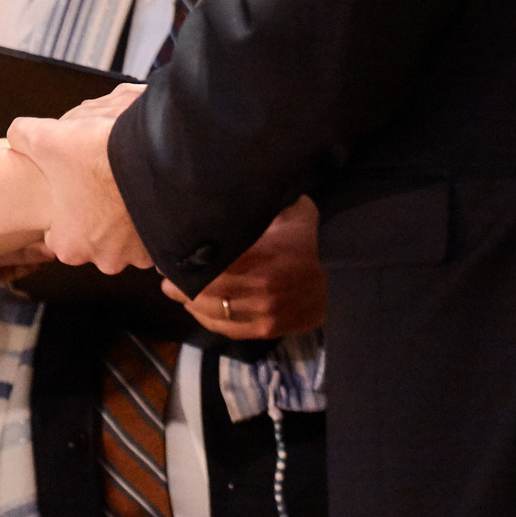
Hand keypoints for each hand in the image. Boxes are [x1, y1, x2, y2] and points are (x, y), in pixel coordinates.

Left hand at [8, 85, 152, 272]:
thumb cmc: (98, 153)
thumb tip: (17, 134)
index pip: (57, 234)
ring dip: (128, 215)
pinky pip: (157, 233)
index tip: (70, 187)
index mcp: (69, 244)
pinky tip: (150, 189)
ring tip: (128, 181)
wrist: (158, 154)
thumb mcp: (47, 137)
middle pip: (94, 237)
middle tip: (101, 180)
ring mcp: (140, 255)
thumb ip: (23, 137)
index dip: (62, 208)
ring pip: (128, 236)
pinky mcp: (168, 244)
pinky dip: (154, 215)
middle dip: (98, 214)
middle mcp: (104, 259)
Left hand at [164, 197, 324, 340]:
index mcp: (262, 258)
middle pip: (206, 291)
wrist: (350, 278)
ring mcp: (264, 314)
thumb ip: (263, 205)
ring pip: (214, 313)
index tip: (167, 251)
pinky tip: (198, 310)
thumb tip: (238, 186)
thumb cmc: (320, 238)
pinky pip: (230, 330)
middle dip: (181, 283)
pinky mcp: (270, 329)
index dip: (185, 261)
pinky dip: (210, 320)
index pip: (210, 264)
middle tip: (165, 273)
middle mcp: (259, 290)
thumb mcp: (293, 211)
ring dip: (191, 303)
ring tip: (175, 291)